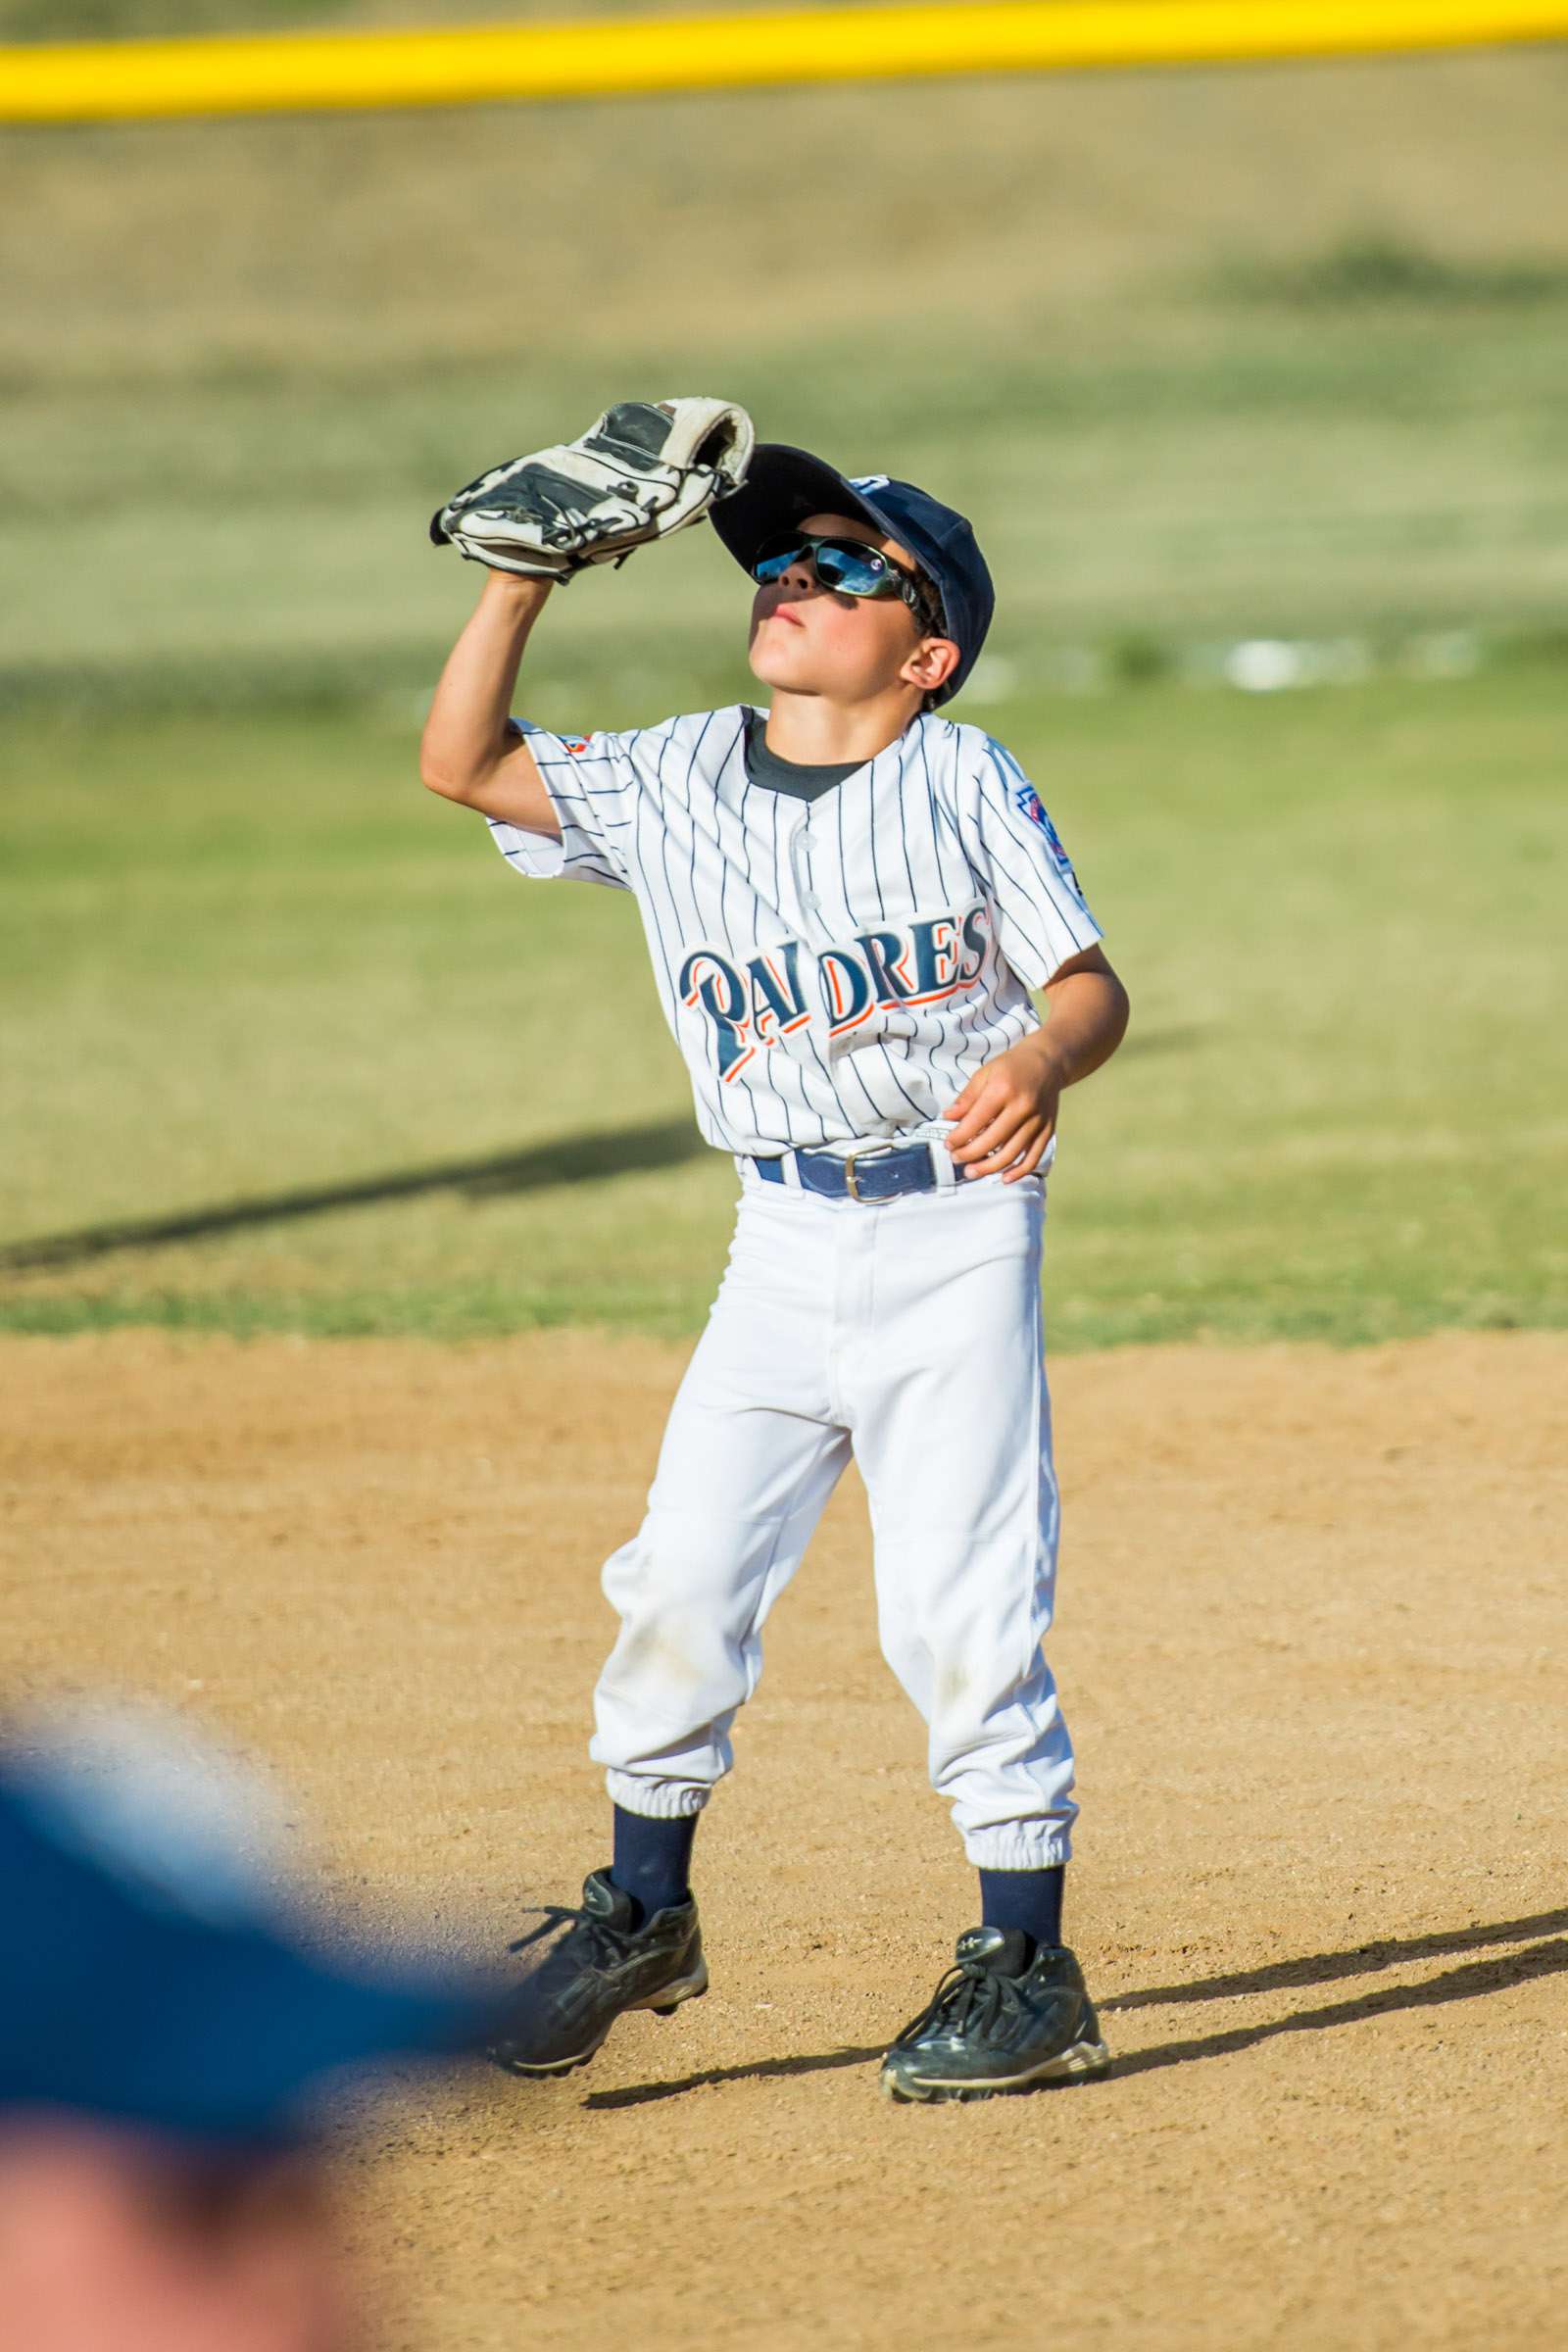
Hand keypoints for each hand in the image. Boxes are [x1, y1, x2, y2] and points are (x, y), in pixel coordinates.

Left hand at [944, 1034, 1062, 1182]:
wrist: (1048, 1061)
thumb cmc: (1012, 1067)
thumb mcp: (985, 1074)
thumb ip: (967, 1098)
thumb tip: (948, 1117)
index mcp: (1003, 1089)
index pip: (976, 1121)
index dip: (959, 1137)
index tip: (948, 1145)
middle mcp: (1023, 1106)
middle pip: (992, 1141)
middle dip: (969, 1154)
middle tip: (955, 1159)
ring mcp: (1037, 1120)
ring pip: (1011, 1153)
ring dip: (989, 1168)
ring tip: (972, 1172)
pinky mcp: (1048, 1130)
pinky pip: (1033, 1157)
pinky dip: (1019, 1171)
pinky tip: (1004, 1179)